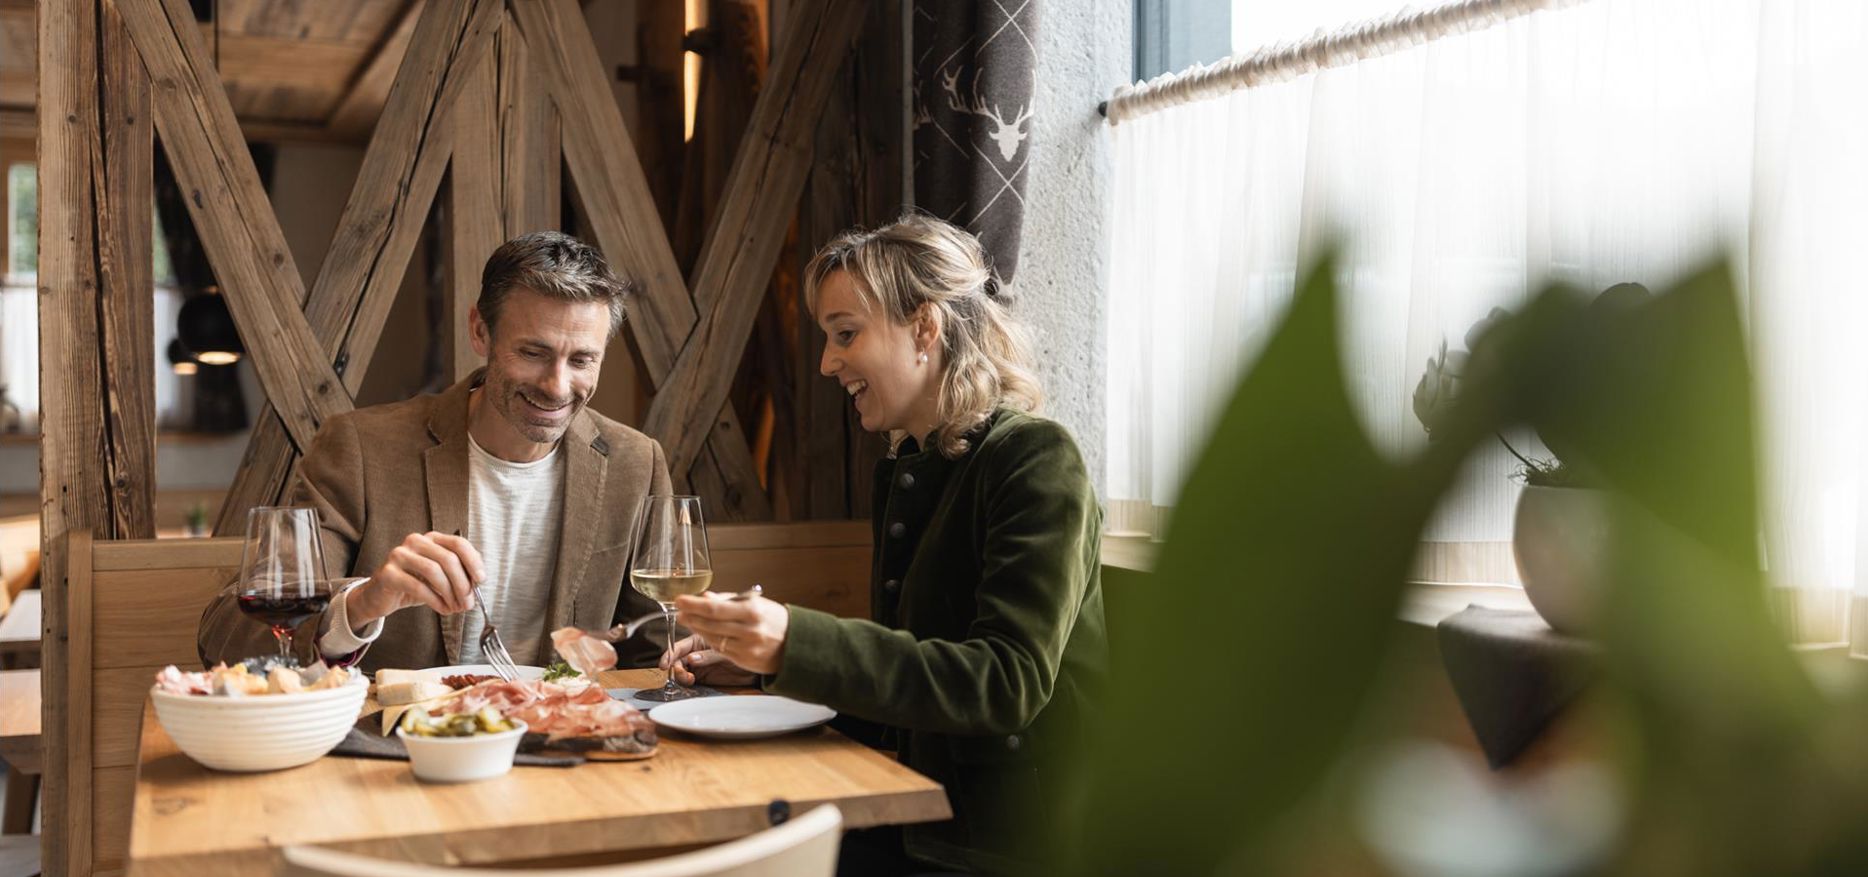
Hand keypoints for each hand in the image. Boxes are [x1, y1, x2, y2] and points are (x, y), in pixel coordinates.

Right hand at [345, 531, 485, 626]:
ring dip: (450, 593)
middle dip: (463, 584)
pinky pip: (418, 587)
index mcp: (431, 539)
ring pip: (434, 571)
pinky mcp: (388, 573)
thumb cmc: (413, 584)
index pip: (458, 543)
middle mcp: (415, 541)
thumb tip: (478, 581)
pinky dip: (435, 600)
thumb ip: (459, 573)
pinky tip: (442, 609)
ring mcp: (399, 555)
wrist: (380, 596)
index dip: (473, 562)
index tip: (481, 580)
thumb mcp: (440, 576)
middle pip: (448, 558)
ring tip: (455, 607)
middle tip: (468, 602)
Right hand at [659, 634, 758, 686]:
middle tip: (675, 670)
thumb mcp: (735, 634)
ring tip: (687, 677)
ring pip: (683, 667)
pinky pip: (691, 677)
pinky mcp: (706, 674)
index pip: (683, 641)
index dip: (672, 651)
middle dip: (675, 664)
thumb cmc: (752, 639)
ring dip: (680, 672)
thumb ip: (717, 634)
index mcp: (704, 633)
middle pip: (679, 656)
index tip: (665, 661)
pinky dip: (687, 679)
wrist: (766, 656)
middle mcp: (701, 647)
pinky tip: (691, 680)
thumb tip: (701, 620)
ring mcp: (703, 661)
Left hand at [674, 592, 789, 675]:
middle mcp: (749, 630)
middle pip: (711, 624)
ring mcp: (746, 647)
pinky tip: (703, 632)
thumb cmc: (775, 620)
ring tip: (687, 620)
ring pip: (713, 638)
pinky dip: (709, 640)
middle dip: (691, 617)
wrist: (797, 645)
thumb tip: (705, 597)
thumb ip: (729, 600)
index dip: (694, 605)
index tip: (680, 600)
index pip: (715, 608)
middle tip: (680, 611)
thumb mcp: (756, 603)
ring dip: (697, 629)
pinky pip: (720, 649)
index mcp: (752, 611)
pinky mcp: (744, 660)